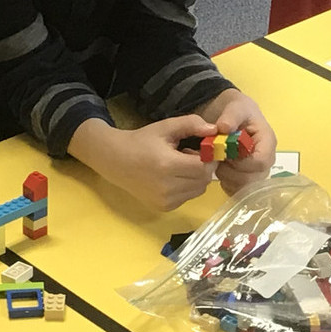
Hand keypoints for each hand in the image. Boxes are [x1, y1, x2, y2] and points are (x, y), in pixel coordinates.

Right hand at [70, 115, 215, 210]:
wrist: (116, 161)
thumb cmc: (142, 141)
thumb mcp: (166, 127)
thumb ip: (191, 124)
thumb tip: (214, 130)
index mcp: (167, 165)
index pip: (203, 167)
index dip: (209, 157)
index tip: (205, 148)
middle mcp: (167, 187)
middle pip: (204, 180)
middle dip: (204, 166)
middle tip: (192, 154)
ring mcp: (165, 201)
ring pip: (198, 190)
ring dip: (197, 177)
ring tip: (182, 165)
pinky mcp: (164, 208)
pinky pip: (188, 197)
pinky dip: (188, 187)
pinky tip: (175, 176)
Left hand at [198, 89, 276, 195]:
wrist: (234, 116)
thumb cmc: (239, 111)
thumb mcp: (236, 106)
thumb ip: (231, 115)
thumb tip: (223, 127)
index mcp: (268, 142)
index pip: (261, 161)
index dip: (241, 161)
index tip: (226, 153)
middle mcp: (266, 161)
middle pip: (253, 179)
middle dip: (232, 171)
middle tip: (219, 159)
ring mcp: (258, 172)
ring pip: (244, 187)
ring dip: (227, 178)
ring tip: (219, 162)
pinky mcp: (247, 180)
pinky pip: (238, 191)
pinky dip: (226, 183)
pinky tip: (221, 170)